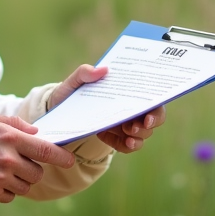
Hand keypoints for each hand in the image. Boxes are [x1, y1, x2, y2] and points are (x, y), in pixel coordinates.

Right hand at [0, 115, 75, 202]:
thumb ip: (18, 124)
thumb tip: (38, 134)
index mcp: (11, 138)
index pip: (45, 151)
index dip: (62, 158)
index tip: (70, 161)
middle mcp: (8, 159)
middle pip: (37, 173)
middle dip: (32, 169)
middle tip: (17, 162)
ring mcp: (0, 178)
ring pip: (26, 187)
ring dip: (20, 181)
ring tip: (2, 170)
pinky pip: (11, 196)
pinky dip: (7, 190)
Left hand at [48, 65, 165, 153]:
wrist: (59, 111)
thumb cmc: (70, 92)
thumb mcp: (74, 82)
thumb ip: (84, 73)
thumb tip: (102, 69)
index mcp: (127, 90)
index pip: (153, 97)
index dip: (156, 109)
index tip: (148, 117)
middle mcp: (131, 106)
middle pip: (154, 117)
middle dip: (150, 125)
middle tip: (137, 128)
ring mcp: (126, 123)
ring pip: (144, 134)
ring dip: (138, 137)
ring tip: (128, 138)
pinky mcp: (117, 137)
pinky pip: (127, 145)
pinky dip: (124, 145)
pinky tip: (115, 141)